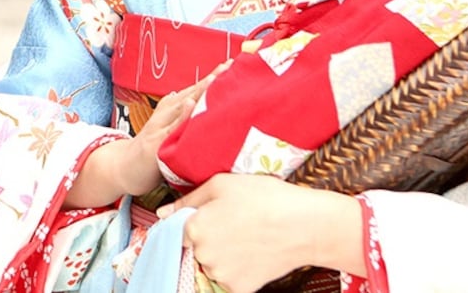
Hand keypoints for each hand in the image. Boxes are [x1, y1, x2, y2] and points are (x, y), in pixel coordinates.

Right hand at [119, 58, 233, 194]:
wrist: (121, 167)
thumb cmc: (149, 149)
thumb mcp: (166, 128)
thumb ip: (179, 115)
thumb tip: (192, 98)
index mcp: (171, 109)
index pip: (195, 90)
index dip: (213, 78)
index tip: (231, 63)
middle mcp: (166, 114)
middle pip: (191, 93)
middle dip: (211, 79)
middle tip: (230, 64)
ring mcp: (159, 128)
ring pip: (183, 106)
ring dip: (199, 92)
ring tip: (216, 78)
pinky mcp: (155, 145)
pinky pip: (170, 129)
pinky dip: (180, 116)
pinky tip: (190, 105)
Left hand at [157, 174, 363, 292]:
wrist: (304, 225)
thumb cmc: (263, 197)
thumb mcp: (221, 184)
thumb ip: (188, 199)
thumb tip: (163, 214)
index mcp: (194, 228)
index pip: (179, 229)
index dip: (196, 221)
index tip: (214, 217)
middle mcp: (203, 255)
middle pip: (196, 247)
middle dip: (210, 237)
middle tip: (236, 222)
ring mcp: (221, 274)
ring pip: (212, 264)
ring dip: (223, 254)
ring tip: (248, 235)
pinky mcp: (240, 288)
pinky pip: (229, 279)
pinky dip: (238, 268)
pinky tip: (254, 252)